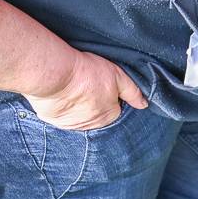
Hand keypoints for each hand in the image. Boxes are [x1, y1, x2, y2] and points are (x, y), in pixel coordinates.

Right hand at [24, 50, 147, 130]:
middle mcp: (91, 125)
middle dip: (95, 102)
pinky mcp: (53, 121)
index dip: (110, 93)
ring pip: (79, 116)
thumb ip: (133, 92)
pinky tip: (61, 95)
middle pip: (97, 113)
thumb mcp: (118, 76)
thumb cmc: (88, 73)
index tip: (102, 82)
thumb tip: (144, 105)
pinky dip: (61, 107)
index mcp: (108, 116)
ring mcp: (70, 124)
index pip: (114, 108)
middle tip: (88, 85)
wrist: (56, 74)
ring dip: (77, 106)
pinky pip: (61, 115)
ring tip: (74, 89)